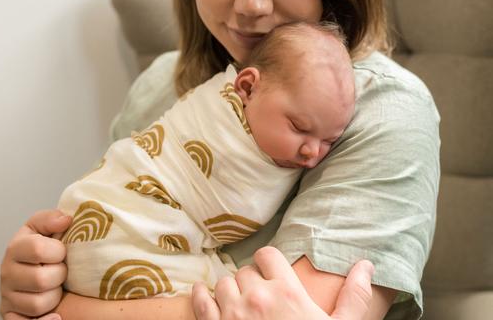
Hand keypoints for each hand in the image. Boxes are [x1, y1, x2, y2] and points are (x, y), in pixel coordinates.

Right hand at [0, 209, 72, 319]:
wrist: (29, 269)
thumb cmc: (40, 250)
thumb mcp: (43, 228)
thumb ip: (52, 219)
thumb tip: (65, 219)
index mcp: (15, 248)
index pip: (37, 248)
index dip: (57, 251)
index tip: (61, 251)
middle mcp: (7, 273)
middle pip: (40, 279)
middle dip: (58, 276)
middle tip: (60, 271)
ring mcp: (7, 297)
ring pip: (37, 304)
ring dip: (54, 297)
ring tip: (54, 287)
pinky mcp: (11, 316)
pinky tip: (55, 315)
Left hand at [192, 246, 373, 319]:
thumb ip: (354, 297)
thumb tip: (367, 266)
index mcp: (287, 292)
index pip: (268, 255)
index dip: (269, 263)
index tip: (272, 274)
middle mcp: (257, 297)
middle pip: (245, 271)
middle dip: (252, 282)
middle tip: (262, 299)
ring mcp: (232, 312)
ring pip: (223, 283)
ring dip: (230, 292)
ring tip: (242, 306)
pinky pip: (200, 299)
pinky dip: (201, 296)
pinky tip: (207, 297)